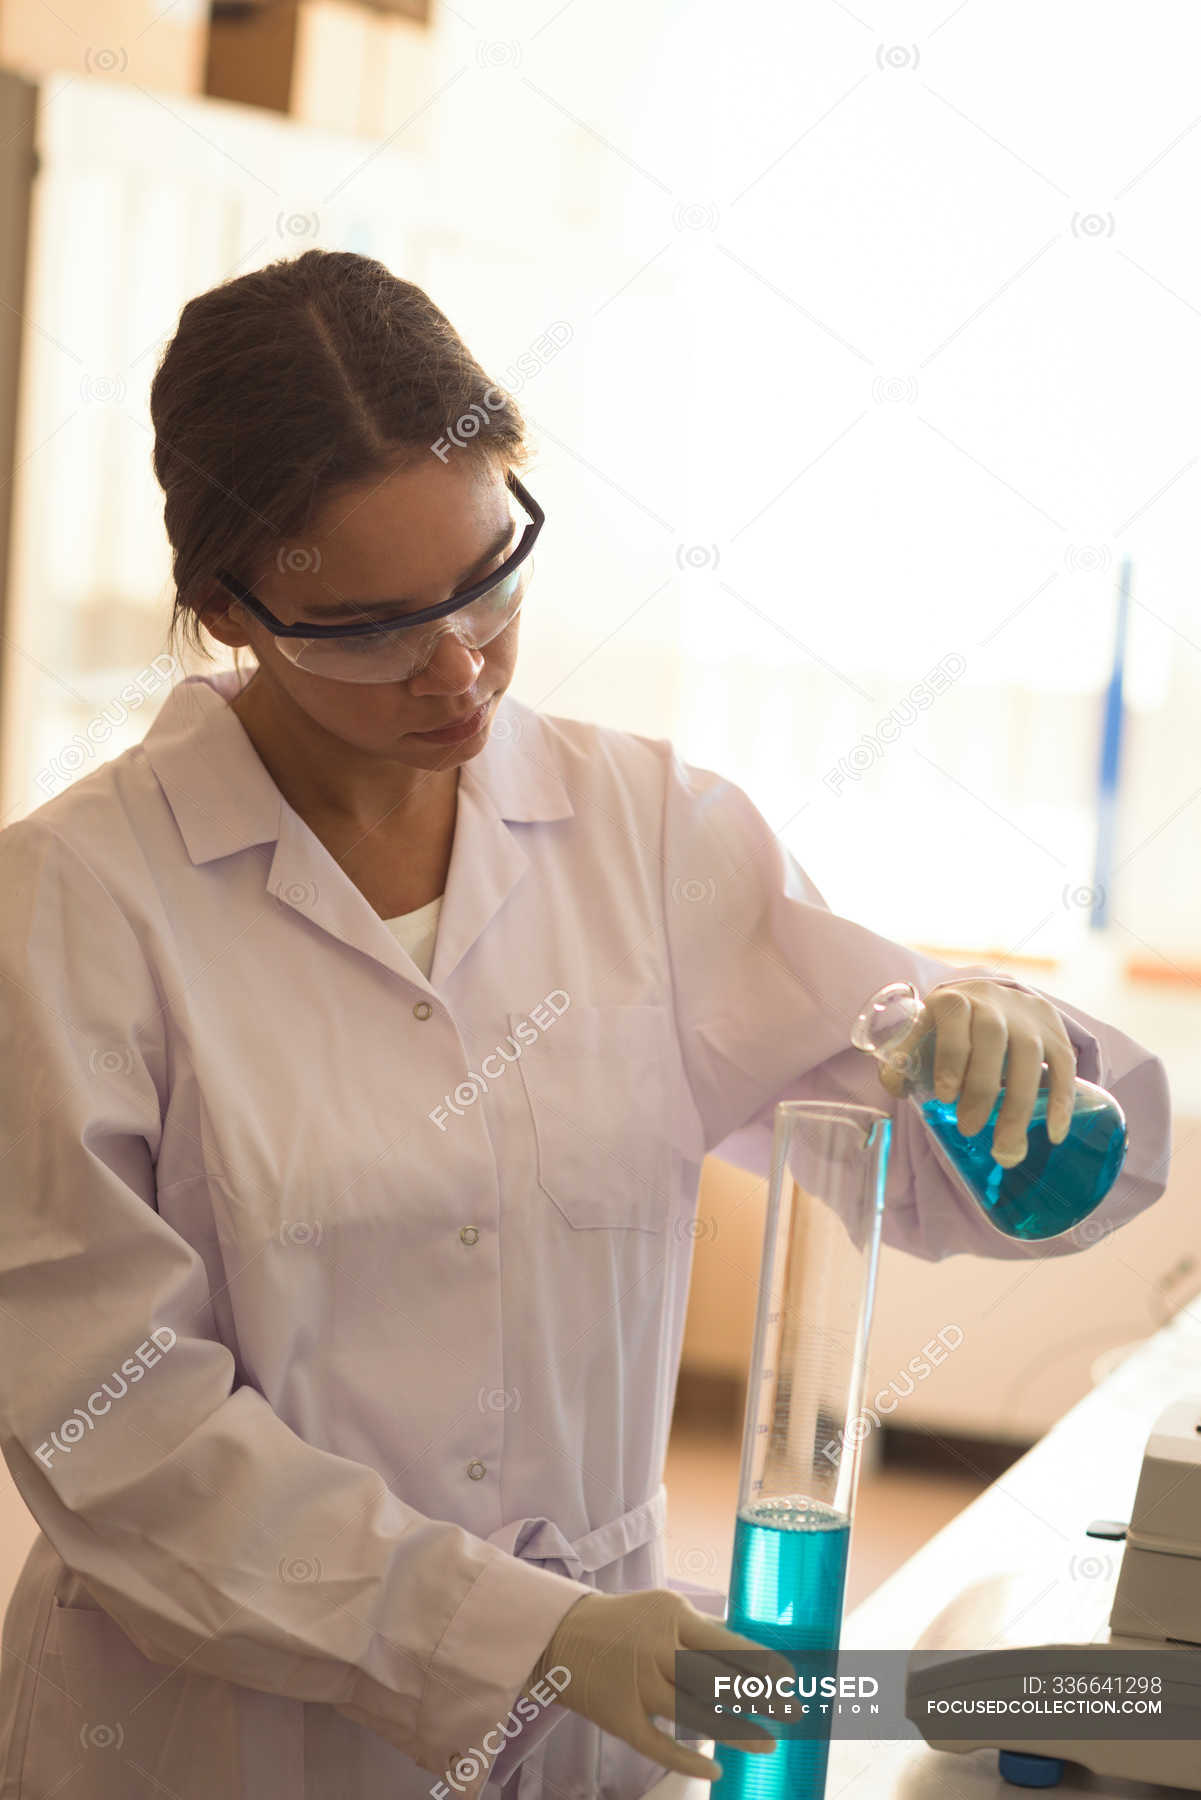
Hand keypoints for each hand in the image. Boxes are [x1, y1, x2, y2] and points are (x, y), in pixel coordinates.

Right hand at [529, 1587, 792, 1780]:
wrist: (559, 1634)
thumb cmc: (625, 1621)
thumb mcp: (663, 1607)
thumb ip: (703, 1627)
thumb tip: (750, 1647)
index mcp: (671, 1617)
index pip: (726, 1643)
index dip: (762, 1665)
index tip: (791, 1680)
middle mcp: (656, 1649)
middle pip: (716, 1680)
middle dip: (759, 1698)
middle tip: (793, 1714)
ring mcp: (637, 1685)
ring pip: (694, 1714)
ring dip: (735, 1732)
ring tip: (768, 1745)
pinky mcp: (619, 1717)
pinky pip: (658, 1744)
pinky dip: (687, 1759)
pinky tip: (715, 1769)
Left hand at [875, 979, 1076, 1166]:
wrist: (993, 999)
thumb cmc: (949, 1028)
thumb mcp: (923, 1032)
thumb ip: (904, 1057)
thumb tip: (896, 1086)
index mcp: (955, 1000)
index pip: (954, 1021)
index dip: (950, 1058)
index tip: (945, 1097)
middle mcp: (994, 1003)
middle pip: (991, 1040)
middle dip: (981, 1089)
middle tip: (969, 1129)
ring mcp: (1029, 1019)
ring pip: (1028, 1056)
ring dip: (1018, 1105)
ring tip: (1006, 1148)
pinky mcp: (1056, 1035)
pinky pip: (1064, 1066)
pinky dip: (1061, 1102)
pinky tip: (1054, 1135)